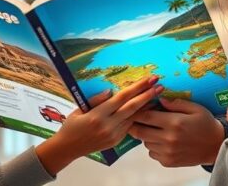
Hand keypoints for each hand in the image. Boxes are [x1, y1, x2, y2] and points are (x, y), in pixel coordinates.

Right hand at [36, 75, 163, 175]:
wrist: (68, 148)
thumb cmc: (71, 126)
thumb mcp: (80, 109)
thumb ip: (96, 100)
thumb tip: (111, 91)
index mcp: (98, 115)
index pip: (121, 98)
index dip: (137, 87)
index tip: (148, 79)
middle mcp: (108, 126)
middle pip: (132, 107)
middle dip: (147, 95)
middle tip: (159, 84)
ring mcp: (113, 135)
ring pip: (134, 118)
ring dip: (146, 106)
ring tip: (157, 94)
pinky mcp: (116, 141)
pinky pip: (129, 126)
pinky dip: (138, 116)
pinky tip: (146, 108)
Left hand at [128, 97, 224, 166]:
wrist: (216, 147)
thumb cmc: (206, 124)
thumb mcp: (195, 108)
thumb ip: (176, 103)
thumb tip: (159, 99)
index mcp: (174, 122)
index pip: (146, 116)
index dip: (138, 110)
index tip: (136, 107)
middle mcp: (168, 139)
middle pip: (140, 131)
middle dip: (135, 124)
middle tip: (136, 118)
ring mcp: (167, 152)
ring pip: (145, 143)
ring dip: (146, 135)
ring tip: (155, 129)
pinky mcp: (168, 161)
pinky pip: (152, 153)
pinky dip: (153, 146)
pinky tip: (163, 140)